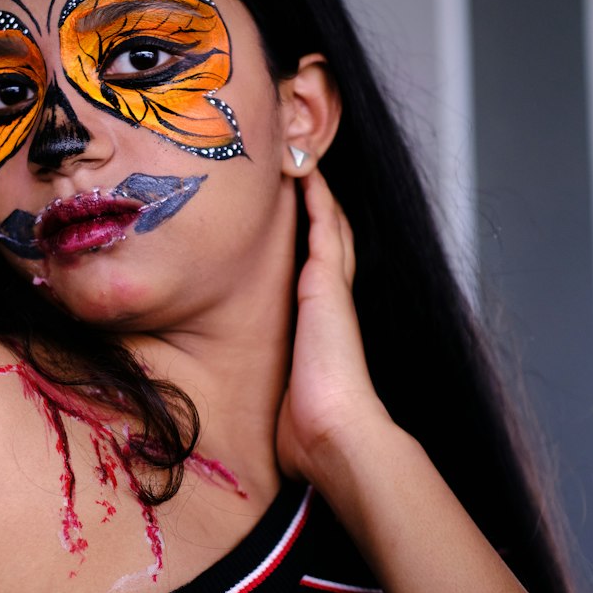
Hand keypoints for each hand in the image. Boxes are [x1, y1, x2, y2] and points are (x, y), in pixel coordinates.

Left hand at [275, 169, 389, 483]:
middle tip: (307, 171)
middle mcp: (333, 303)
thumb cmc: (309, 432)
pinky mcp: (326, 281)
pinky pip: (323, 224)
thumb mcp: (287, 406)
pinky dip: (317, 195)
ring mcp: (333, 289)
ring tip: (304, 159)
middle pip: (333, 240)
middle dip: (322, 207)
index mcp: (325, 328)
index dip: (316, 243)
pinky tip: (305, 170)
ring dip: (319, 192)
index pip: (322, 275)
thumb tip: (257, 432)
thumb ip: (278, 400)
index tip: (302, 220)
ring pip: (331, 225)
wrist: (335, 432)